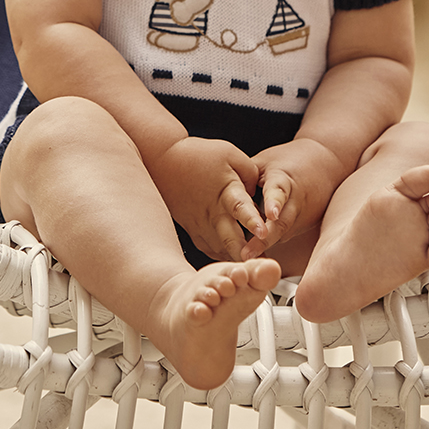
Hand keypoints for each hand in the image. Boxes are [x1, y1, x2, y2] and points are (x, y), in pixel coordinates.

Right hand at [147, 137, 265, 260]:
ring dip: (235, 261)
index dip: (252, 221)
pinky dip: (222, 258)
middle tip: (259, 268)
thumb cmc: (197, 155)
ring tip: (253, 274)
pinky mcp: (194, 230)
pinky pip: (210, 249)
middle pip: (230, 239)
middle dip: (245, 255)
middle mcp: (213, 212)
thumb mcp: (230, 154)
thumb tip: (260, 192)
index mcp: (225, 191)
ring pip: (220, 249)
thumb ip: (251, 173)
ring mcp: (202, 224)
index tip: (263, 233)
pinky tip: (234, 263)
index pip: (240, 207)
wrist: (164, 161)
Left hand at [241, 140, 347, 258]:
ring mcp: (304, 215)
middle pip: (282, 222)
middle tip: (246, 253)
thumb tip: (221, 188)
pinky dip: (271, 244)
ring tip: (246, 259)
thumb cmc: (290, 160)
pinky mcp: (305, 225)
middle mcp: (297, 200)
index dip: (274, 203)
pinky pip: (285, 236)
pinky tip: (255, 254)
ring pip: (284, 233)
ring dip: (267, 247)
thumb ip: (245, 176)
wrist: (326, 162)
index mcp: (285, 179)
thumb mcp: (266, 161)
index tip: (269, 214)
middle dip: (265, 239)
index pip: (279, 191)